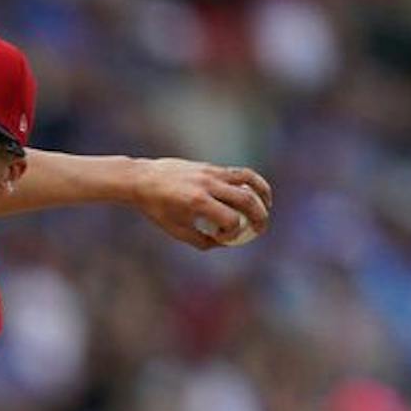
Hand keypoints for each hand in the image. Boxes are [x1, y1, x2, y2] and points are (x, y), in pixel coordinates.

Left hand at [131, 158, 271, 249]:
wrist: (143, 179)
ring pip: (248, 181)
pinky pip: (239, 173)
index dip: (233, 233)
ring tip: (267, 208)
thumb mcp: (174, 229)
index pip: (229, 220)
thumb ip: (199, 239)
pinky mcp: (212, 167)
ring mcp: (211, 173)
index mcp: (197, 202)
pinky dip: (252, 183)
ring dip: (263, 195)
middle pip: (245, 200)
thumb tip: (223, 243)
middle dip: (259, 217)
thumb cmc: (156, 208)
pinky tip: (256, 193)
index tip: (226, 238)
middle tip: (261, 230)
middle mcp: (207, 185)